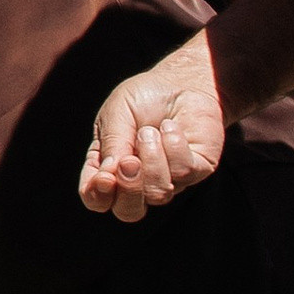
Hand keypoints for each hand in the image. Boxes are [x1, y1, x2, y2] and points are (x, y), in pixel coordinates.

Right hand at [81, 39, 226, 218]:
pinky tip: (170, 127)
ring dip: (152, 158)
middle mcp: (138, 180)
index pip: (97, 199)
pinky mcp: (196, 170)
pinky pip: (184, 173)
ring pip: (158, 193)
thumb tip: (110, 174)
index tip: (105, 176)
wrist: (181, 81)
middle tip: (130, 161)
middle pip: (129, 212)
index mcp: (109, 168)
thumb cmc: (143, 98)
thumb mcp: (117, 113)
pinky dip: (174, 146)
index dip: (97, 195)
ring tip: (150, 131)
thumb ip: (112, 143)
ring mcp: (169, 179)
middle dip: (129, 190)